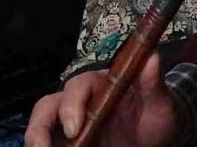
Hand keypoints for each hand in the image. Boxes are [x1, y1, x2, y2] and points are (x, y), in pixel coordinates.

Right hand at [25, 52, 183, 146]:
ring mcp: (72, 121)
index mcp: (100, 84)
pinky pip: (50, 141)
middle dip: (40, 126)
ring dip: (37, 137)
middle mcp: (80, 100)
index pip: (77, 87)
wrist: (157, 135)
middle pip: (48, 105)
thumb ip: (153, 84)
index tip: (74, 129)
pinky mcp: (69, 139)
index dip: (71, 106)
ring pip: (42, 124)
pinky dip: (46, 145)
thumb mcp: (160, 102)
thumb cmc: (157, 114)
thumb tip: (151, 57)